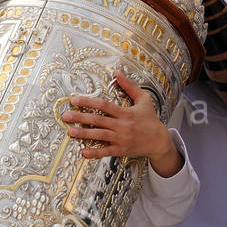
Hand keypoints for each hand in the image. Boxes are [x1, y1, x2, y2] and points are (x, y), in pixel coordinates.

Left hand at [61, 71, 181, 175]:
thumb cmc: (150, 119)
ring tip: (70, 131)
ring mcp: (122, 139)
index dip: (88, 101)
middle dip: (80, 117)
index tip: (74, 100)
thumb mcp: (143, 100)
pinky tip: (84, 152)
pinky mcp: (122, 150)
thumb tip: (117, 73)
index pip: (104, 105)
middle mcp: (122, 126)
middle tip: (65, 116)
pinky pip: (106, 151)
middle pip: (98, 120)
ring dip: (83, 134)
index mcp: (125, 113)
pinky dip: (95, 152)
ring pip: (99, 135)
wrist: (160, 141)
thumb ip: (129, 86)